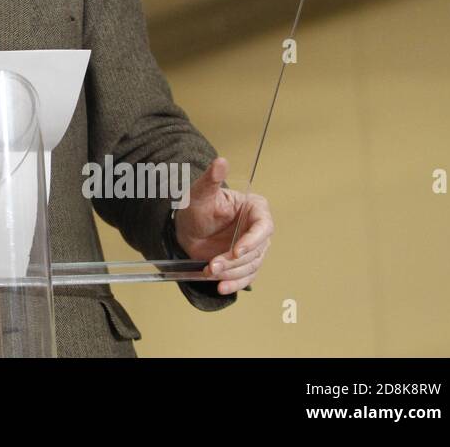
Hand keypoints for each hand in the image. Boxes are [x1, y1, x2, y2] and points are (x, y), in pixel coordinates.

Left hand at [173, 157, 272, 294]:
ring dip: (231, 273)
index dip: (252, 241)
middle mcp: (258, 229)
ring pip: (250, 266)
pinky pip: (245, 277)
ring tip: (210, 272)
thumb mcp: (200, 193)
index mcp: (255, 209)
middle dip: (234, 261)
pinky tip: (221, 287)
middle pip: (256, 251)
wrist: (186, 227)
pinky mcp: (244, 263)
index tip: (236, 251)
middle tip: (213, 265)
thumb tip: (221, 161)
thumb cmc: (196, 206)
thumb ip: (211, 179)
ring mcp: (253, 248)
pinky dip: (234, 284)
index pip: (263, 226)